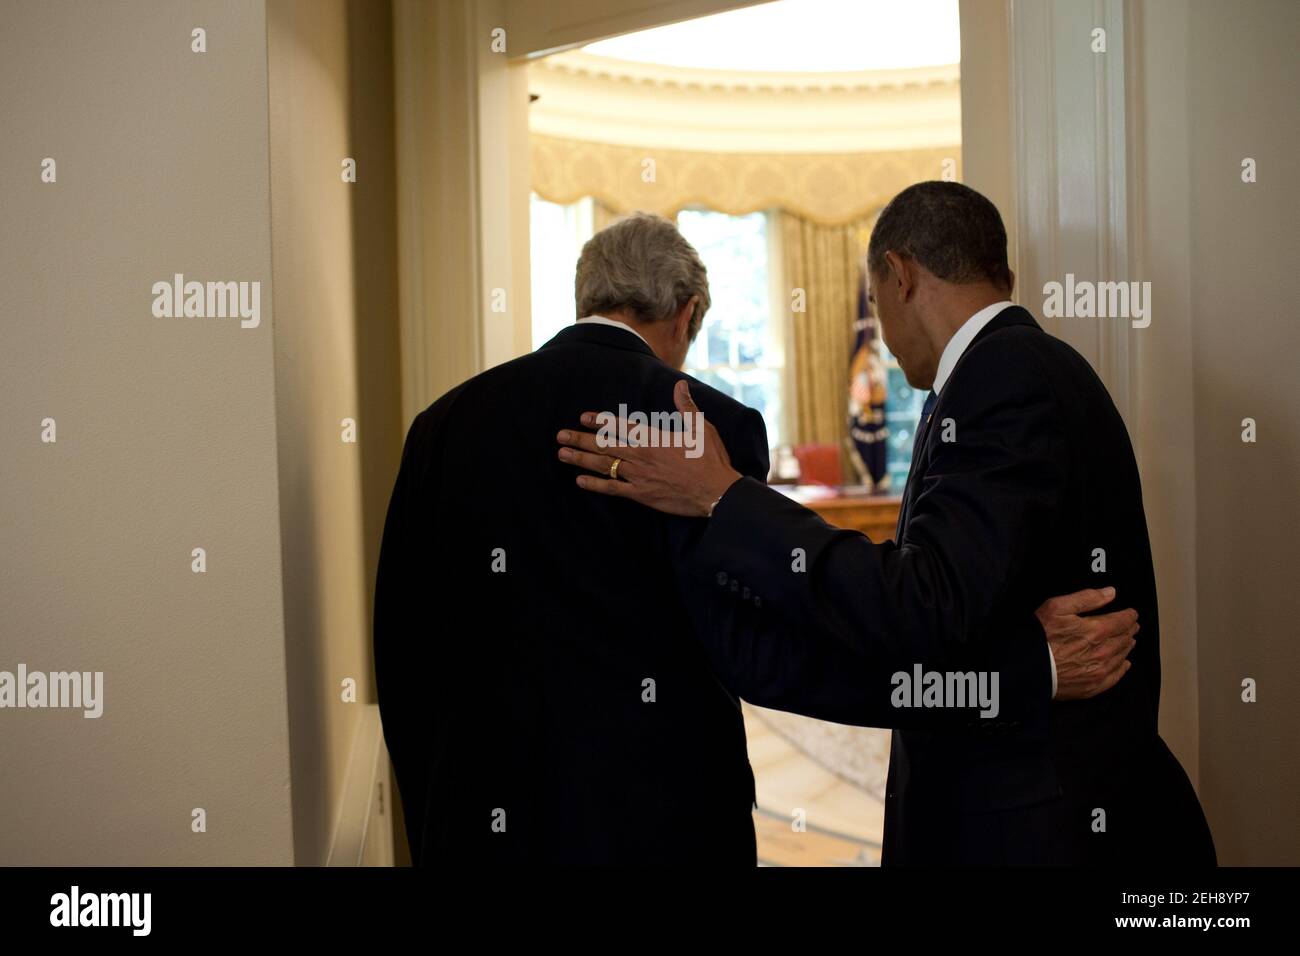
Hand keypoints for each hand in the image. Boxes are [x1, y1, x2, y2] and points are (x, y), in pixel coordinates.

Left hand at [556, 380, 742, 516]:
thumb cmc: (711, 459)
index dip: (600, 421)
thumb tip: (680, 384)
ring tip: (562, 454)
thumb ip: (686, 406)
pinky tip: (580, 481)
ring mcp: (639, 476)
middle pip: (604, 445)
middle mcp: (642, 455)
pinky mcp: (642, 495)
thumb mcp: (701, 427)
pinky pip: (613, 489)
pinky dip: (595, 485)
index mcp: (654, 438)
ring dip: (581, 459)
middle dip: (580, 439)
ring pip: (604, 465)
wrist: (716, 491)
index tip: (583, 417)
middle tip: (560, 435)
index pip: (620, 426)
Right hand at [1037, 587, 1137, 699]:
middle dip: (1129, 630)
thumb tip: (1110, 592)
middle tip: (1131, 626)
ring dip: (1127, 646)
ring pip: (1122, 656)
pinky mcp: (1093, 686)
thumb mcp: (1057, 607)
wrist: (1028, 668)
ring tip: (1128, 641)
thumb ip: (1086, 598)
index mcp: (1097, 630)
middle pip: (1125, 638)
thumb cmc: (1039, 636)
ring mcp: (1100, 671)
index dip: (1129, 615)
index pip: (1123, 621)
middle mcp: (1103, 652)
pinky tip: (1124, 663)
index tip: (1132, 613)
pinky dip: (1122, 668)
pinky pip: (1116, 676)